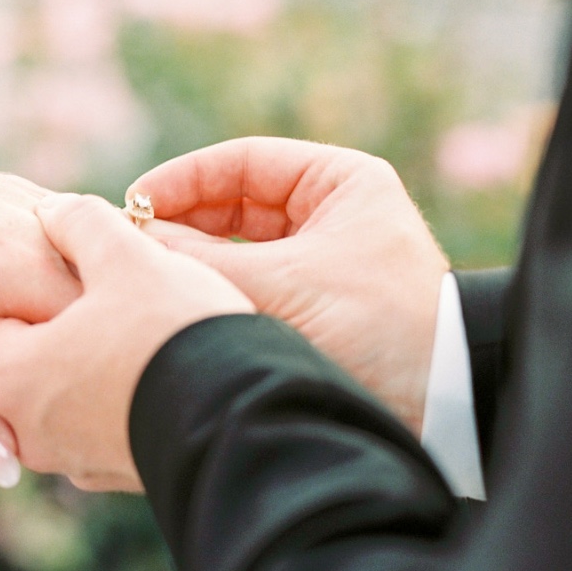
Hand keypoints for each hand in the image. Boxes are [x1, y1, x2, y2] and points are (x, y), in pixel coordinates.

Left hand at [0, 132, 80, 483]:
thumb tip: (8, 473)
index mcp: (33, 271)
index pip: (99, 343)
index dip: (86, 388)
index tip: (61, 417)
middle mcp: (52, 233)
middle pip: (100, 311)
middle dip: (81, 354)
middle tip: (43, 392)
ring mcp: (42, 206)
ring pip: (87, 277)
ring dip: (72, 318)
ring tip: (32, 351)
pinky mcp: (27, 193)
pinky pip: (64, 249)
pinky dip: (59, 282)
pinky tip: (23, 307)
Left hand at [0, 194, 253, 491]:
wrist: (246, 421)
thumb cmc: (175, 333)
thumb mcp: (126, 255)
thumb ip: (80, 222)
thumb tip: (54, 211)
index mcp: (10, 374)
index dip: (10, 284)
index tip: (54, 264)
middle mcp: (27, 428)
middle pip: (17, 358)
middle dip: (46, 320)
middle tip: (96, 288)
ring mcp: (72, 458)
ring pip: (59, 390)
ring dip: (82, 356)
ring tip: (130, 321)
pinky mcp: (114, 473)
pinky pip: (97, 419)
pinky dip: (111, 390)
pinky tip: (150, 361)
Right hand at [128, 139, 446, 433]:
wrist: (444, 408)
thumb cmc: (377, 327)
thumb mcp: (280, 285)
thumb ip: (200, 260)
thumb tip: (128, 238)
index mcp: (340, 182)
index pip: (241, 162)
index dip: (181, 180)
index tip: (132, 205)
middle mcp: (330, 215)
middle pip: (231, 206)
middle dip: (180, 225)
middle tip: (127, 248)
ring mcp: (319, 264)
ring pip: (235, 251)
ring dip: (193, 264)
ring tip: (146, 280)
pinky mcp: (311, 310)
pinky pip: (248, 289)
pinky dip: (214, 295)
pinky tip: (177, 308)